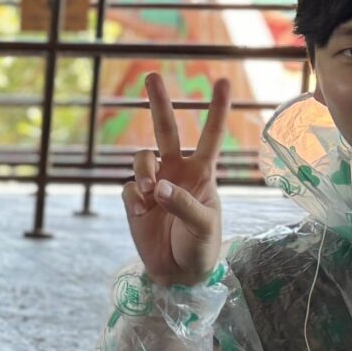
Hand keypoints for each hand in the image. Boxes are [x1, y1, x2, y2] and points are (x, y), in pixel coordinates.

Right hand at [124, 76, 226, 283]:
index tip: (222, 81)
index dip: (217, 109)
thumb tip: (157, 188)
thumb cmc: (201, 247)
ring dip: (144, 169)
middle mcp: (177, 172)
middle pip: (166, 129)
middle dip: (159, 102)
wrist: (177, 274)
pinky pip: (129, 187)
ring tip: (151, 193)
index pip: (211, 136)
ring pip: (141, 157)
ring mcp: (155, 185)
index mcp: (202, 174)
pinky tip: (142, 213)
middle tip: (152, 75)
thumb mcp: (204, 227)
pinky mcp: (136, 201)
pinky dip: (134, 198)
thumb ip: (183, 204)